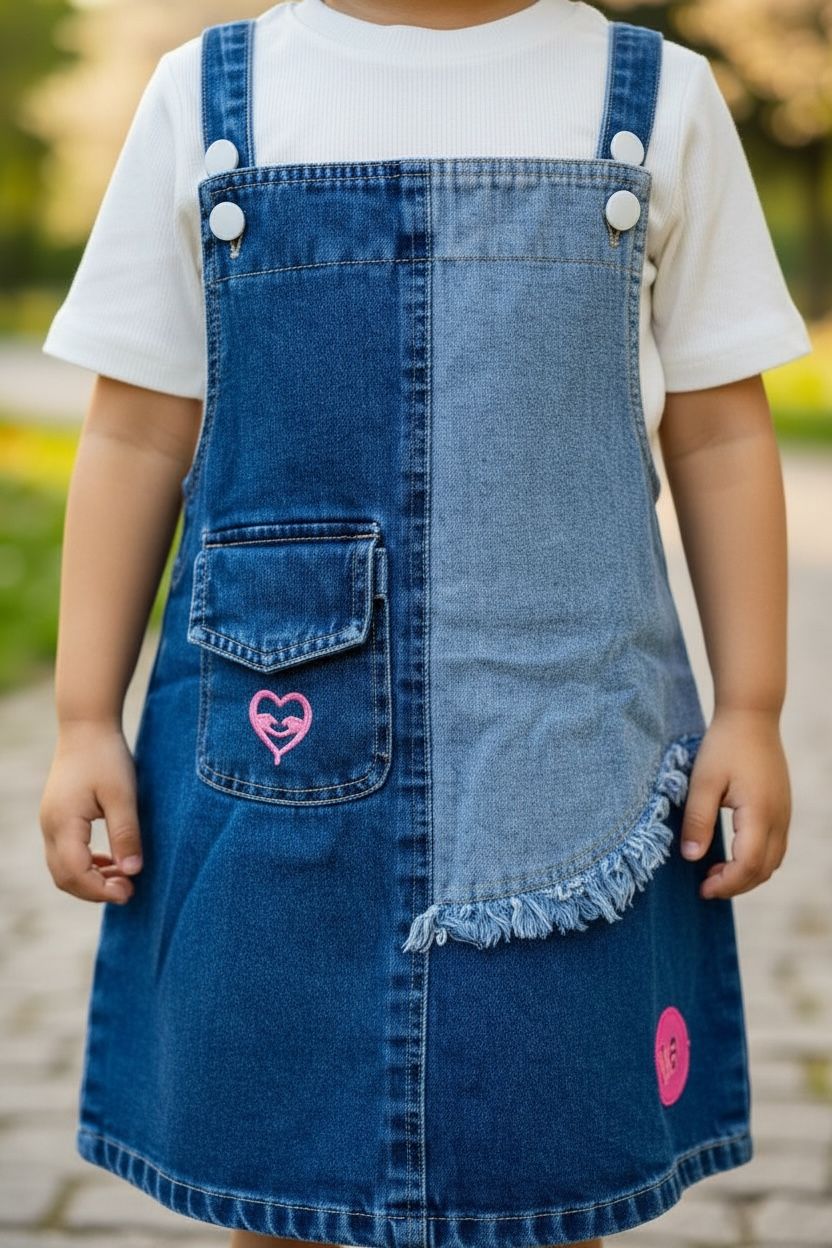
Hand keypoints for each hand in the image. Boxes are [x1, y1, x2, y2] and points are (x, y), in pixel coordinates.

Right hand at [38, 721, 142, 903]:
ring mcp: (50, 823)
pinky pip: (66, 854)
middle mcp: (50, 827)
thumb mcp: (123, 795)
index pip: (75, 873)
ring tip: (124, 878)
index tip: (129, 893)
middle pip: (64, 877)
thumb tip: (133, 871)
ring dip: (91, 879)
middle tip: (129, 891)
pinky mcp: (57, 818)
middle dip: (95, 891)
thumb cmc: (106, 757)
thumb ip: (126, 834)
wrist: (86, 727)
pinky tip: (112, 862)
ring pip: (63, 868)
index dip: (100, 891)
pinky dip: (87, 865)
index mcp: (63, 823)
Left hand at [678, 707, 790, 899]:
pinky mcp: (782, 809)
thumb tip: (692, 857)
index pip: (748, 865)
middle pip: (764, 870)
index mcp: (759, 813)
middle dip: (736, 885)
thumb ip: (697, 820)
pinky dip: (756, 861)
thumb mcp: (702, 781)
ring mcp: (784, 814)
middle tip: (705, 887)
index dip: (726, 884)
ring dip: (747, 875)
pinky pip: (775, 847)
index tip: (702, 888)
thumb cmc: (724, 746)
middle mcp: (779, 818)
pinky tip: (731, 855)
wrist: (752, 717)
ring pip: (773, 861)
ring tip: (715, 874)